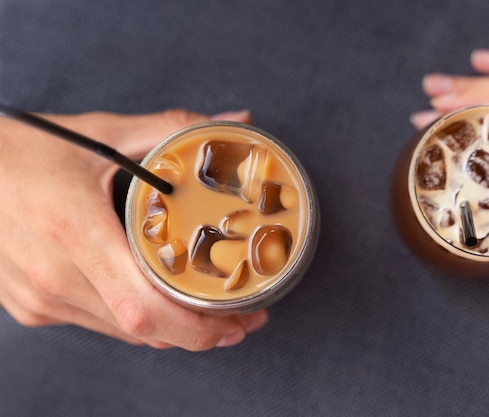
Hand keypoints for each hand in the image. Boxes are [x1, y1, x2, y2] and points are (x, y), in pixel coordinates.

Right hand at [0, 108, 268, 349]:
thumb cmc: (28, 151)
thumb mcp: (101, 134)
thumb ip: (173, 127)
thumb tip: (235, 118)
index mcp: (75, 231)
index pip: (144, 306)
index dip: (197, 326)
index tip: (237, 321)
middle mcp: (55, 277)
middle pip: (142, 329)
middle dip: (200, 333)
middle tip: (241, 321)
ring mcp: (40, 298)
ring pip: (123, 332)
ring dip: (171, 330)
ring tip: (213, 315)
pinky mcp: (34, 307)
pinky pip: (100, 324)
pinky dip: (137, 320)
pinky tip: (163, 306)